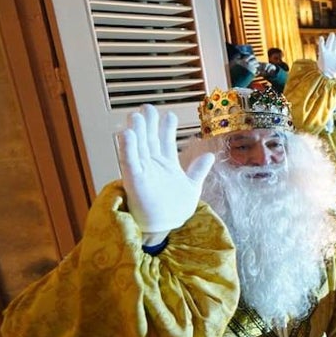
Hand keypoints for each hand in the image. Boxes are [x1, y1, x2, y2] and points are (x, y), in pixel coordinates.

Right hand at [117, 105, 214, 237]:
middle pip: (149, 140)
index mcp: (166, 165)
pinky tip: (126, 133)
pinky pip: (129, 161)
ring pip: (138, 146)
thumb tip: (210, 155)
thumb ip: (198, 171)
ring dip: (136, 131)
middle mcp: (153, 165)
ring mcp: (143, 171)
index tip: (169, 114)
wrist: (164, 228)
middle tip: (147, 107)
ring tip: (136, 115)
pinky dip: (127, 147)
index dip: (166, 128)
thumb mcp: (191, 187)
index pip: (165, 141)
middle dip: (149, 123)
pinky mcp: (134, 180)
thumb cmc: (174, 209)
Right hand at [316, 33, 335, 78]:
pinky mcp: (322, 53)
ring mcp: (327, 53)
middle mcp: (332, 54)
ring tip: (332, 34)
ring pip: (329, 44)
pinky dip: (321, 42)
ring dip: (330, 39)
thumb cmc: (335, 72)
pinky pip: (321, 46)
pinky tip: (322, 37)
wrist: (326, 75)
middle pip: (335, 45)